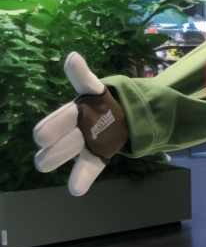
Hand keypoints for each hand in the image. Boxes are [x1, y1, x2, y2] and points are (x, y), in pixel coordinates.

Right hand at [33, 52, 128, 195]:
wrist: (123, 114)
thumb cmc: (101, 101)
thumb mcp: (94, 87)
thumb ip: (82, 76)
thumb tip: (72, 57)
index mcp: (71, 113)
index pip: (57, 120)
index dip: (52, 128)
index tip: (41, 137)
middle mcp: (71, 132)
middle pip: (56, 142)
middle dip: (56, 146)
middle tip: (61, 143)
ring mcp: (83, 147)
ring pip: (65, 155)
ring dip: (59, 159)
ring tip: (46, 165)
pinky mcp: (95, 159)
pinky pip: (87, 169)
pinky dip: (81, 179)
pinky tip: (76, 189)